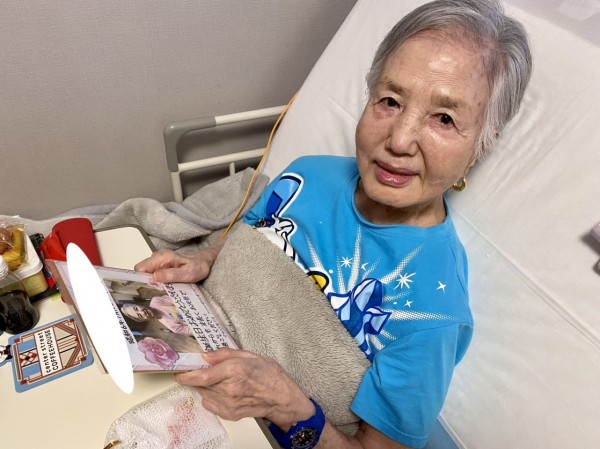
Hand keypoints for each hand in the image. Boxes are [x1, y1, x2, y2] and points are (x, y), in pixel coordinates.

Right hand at [134, 241, 223, 282]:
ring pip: (145, 273)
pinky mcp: (159, 265)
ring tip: (159, 291)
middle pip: (140, 271)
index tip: (147, 290)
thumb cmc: (198, 267)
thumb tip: (154, 277)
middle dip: (144, 282)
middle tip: (155, 293)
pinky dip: (154, 281)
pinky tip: (162, 287)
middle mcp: (157, 256)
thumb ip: (171, 275)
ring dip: (149, 282)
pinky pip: (151, 273)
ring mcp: (158, 260)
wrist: (204, 261)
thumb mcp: (188, 274)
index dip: (140, 280)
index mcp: (163, 257)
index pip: (140, 268)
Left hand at [175, 348, 314, 429]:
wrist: (282, 398)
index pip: (202, 376)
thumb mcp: (250, 355)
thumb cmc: (270, 375)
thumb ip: (226, 354)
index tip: (180, 371)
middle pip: (200, 384)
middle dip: (196, 376)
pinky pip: (209, 404)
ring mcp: (229, 404)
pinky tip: (221, 390)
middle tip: (202, 369)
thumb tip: (207, 355)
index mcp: (235, 371)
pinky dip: (210, 396)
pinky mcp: (229, 414)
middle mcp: (229, 389)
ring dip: (204, 386)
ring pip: (203, 394)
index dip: (187, 374)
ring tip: (218, 379)